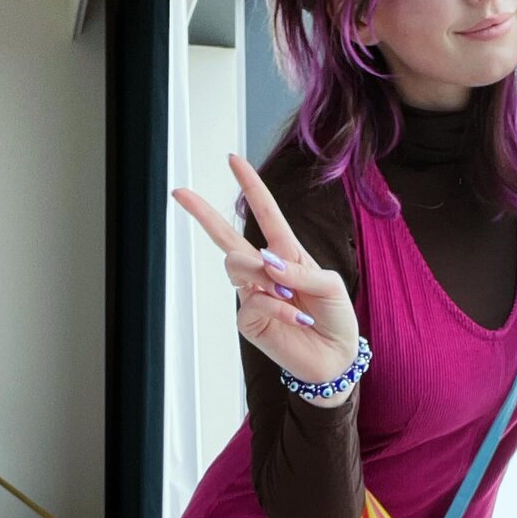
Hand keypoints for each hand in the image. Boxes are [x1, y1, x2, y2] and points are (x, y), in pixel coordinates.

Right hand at [172, 154, 359, 386]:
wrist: (336, 358)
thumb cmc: (336, 317)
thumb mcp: (330, 286)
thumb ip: (299, 270)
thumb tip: (265, 261)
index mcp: (287, 253)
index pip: (265, 214)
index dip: (251, 186)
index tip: (233, 160)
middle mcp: (265, 270)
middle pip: (227, 237)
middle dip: (203, 214)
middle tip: (180, 192)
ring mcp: (254, 294)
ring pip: (237, 265)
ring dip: (263, 274)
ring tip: (291, 295)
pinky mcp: (249, 319)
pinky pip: (254, 301)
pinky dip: (277, 306)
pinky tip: (294, 318)